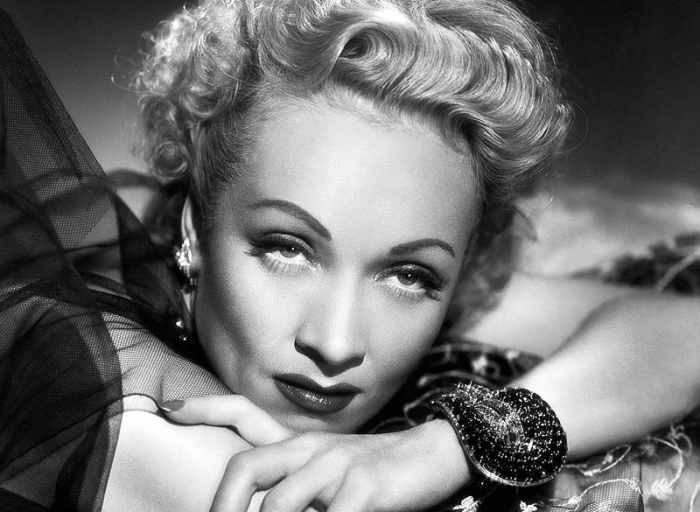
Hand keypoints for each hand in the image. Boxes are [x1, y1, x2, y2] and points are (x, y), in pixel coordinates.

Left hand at [161, 396, 470, 510]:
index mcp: (298, 442)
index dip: (206, 409)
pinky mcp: (364, 488)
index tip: (168, 408)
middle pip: (248, 466)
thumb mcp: (329, 467)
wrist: (431, 454)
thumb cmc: (374, 469)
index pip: (245, 414)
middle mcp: (310, 448)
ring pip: (280, 503)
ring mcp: (336, 466)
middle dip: (223, 506)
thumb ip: (294, 480)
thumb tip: (264, 504)